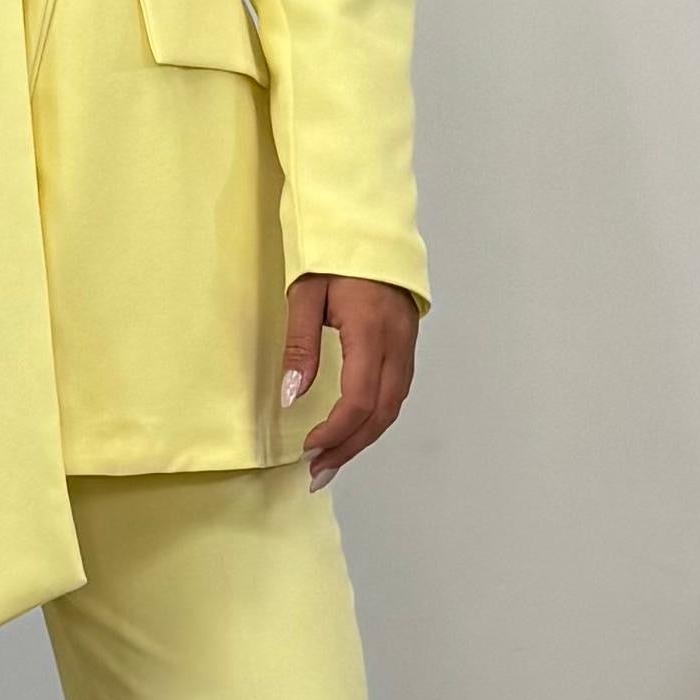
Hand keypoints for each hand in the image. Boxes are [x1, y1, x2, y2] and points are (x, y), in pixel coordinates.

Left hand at [282, 274, 420, 486]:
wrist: (369, 227)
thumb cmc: (332, 254)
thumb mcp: (305, 294)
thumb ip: (300, 345)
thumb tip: (292, 396)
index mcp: (371, 331)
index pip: (359, 399)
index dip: (335, 431)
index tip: (307, 448)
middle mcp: (397, 344)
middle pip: (381, 413)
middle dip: (350, 447)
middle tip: (318, 472)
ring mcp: (407, 345)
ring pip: (393, 407)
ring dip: (364, 438)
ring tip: (332, 461)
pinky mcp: (406, 344)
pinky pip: (396, 392)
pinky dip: (375, 419)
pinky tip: (354, 431)